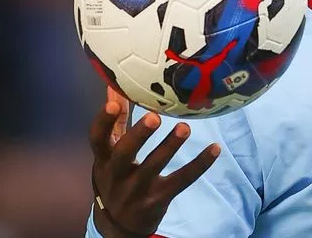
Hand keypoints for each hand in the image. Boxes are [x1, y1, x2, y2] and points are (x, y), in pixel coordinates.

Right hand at [89, 91, 220, 236]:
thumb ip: (115, 123)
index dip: (104, 121)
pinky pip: (181, 181)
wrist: (119, 225)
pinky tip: (215, 149)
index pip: (97, 138)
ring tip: (184, 127)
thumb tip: (114, 87)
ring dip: (170, 146)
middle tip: (154, 116)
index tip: (114, 103)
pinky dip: (199, 165)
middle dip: (138, 135)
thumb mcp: (109, 154)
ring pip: (154, 167)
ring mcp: (138, 189)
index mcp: (103, 159)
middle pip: (123, 154)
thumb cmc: (116, 178)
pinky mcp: (159, 199)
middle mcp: (117, 174)